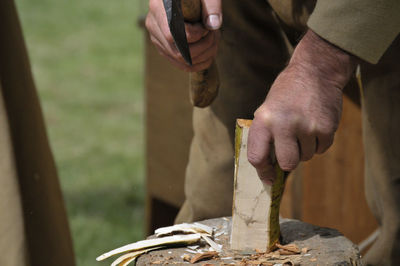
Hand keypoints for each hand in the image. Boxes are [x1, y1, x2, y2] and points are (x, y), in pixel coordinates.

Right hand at [145, 0, 221, 71]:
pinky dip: (198, 63)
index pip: (172, 34)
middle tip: (215, 35)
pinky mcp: (163, 47)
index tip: (206, 26)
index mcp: (159, 7)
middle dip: (203, 48)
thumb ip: (212, 6)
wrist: (185, 0)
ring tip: (214, 41)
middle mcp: (153, 24)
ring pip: (180, 60)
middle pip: (177, 51)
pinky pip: (180, 64)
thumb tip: (213, 26)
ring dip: (203, 55)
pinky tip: (210, 53)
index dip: (195, 35)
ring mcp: (156, 38)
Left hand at [247, 30, 356, 183]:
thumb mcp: (267, 109)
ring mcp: (307, 127)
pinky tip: (315, 125)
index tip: (268, 178)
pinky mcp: (326, 127)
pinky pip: (321, 149)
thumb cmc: (287, 93)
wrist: (316, 71)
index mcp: (264, 120)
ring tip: (303, 127)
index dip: (262, 171)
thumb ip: (266, 135)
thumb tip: (269, 168)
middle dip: (289, 162)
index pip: (257, 157)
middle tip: (290, 151)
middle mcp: (284, 124)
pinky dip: (318, 142)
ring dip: (304, 148)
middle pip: (287, 164)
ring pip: (306, 157)